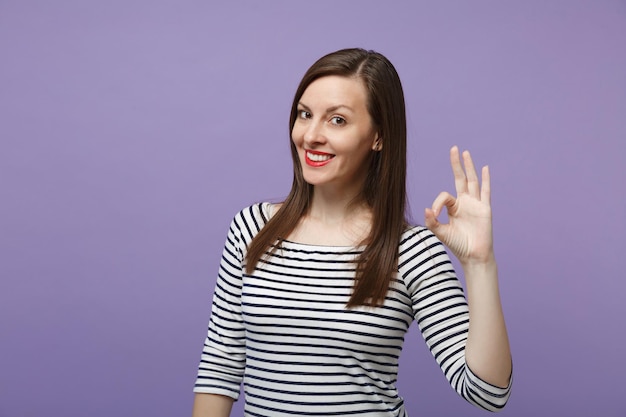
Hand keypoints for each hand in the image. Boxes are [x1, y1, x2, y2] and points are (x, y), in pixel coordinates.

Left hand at [424, 146, 493, 264]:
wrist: (473, 255)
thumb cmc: (458, 245)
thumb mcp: (441, 233)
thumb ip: (432, 222)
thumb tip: (426, 209)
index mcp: (453, 207)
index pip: (444, 196)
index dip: (437, 202)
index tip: (434, 213)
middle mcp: (464, 202)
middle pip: (460, 178)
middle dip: (456, 164)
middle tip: (453, 148)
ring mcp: (475, 204)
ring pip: (472, 181)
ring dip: (469, 166)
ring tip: (465, 153)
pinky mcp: (485, 208)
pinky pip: (485, 191)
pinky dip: (485, 180)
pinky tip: (485, 168)